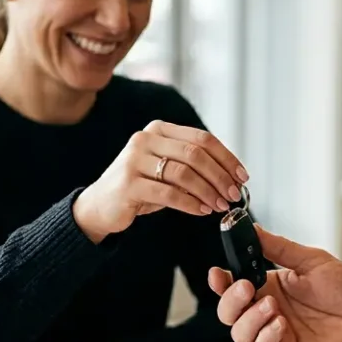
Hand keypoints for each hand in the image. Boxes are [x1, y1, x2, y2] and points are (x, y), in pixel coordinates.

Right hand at [74, 120, 249, 241]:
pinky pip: (168, 193)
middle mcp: (145, 139)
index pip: (202, 138)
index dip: (226, 157)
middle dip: (220, 176)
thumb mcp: (166, 170)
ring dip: (207, 191)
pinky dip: (190, 203)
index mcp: (159, 130)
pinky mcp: (128, 184)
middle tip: (233, 194)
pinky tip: (201, 211)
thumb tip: (230, 177)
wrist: (100, 205)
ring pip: (183, 173)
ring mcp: (134, 160)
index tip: (242, 176)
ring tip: (219, 205)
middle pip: (195, 153)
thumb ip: (192, 166)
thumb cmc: (139, 188)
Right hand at [207, 225, 341, 341]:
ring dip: (250, 319)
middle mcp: (266, 309)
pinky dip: (265, 338)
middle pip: (228, 312)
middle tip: (249, 288)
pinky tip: (281, 325)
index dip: (219, 282)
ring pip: (239, 333)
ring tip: (273, 307)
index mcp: (269, 285)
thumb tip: (253, 228)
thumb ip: (280, 248)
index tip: (218, 273)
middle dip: (231, 300)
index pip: (232, 285)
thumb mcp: (312, 261)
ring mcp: (274, 332)